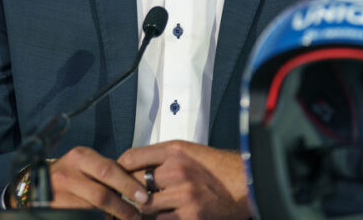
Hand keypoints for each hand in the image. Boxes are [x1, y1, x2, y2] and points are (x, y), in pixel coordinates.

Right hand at [30, 146, 148, 218]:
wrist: (35, 183)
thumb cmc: (69, 174)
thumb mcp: (86, 164)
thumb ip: (107, 171)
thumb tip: (137, 186)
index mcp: (80, 157)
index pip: (109, 170)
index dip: (129, 185)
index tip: (143, 197)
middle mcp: (66, 173)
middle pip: (101, 195)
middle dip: (123, 208)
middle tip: (135, 216)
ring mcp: (57, 194)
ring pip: (91, 211)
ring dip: (109, 218)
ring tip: (121, 219)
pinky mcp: (52, 210)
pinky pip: (80, 217)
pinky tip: (104, 219)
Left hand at [118, 140, 251, 219]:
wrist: (247, 184)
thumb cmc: (218, 168)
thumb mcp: (190, 151)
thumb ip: (163, 157)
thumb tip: (135, 167)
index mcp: (175, 150)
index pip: (131, 157)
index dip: (118, 169)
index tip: (115, 177)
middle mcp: (177, 170)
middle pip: (134, 184)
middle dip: (129, 193)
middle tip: (123, 199)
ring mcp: (183, 194)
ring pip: (144, 207)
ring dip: (143, 211)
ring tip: (147, 209)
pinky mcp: (190, 216)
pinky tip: (166, 215)